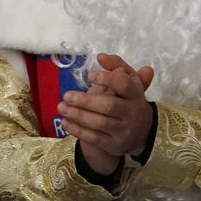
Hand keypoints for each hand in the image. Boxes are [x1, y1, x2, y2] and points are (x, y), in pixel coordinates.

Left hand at [59, 53, 155, 173]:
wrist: (139, 132)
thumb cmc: (126, 99)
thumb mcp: (126, 81)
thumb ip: (116, 66)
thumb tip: (101, 56)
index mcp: (135, 94)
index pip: (125, 85)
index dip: (108, 79)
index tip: (89, 75)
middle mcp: (133, 113)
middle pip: (109, 106)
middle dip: (86, 101)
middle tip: (66, 95)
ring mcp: (125, 130)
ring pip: (100, 123)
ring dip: (78, 115)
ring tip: (61, 107)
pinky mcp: (114, 145)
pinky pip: (95, 138)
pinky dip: (78, 130)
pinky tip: (65, 122)